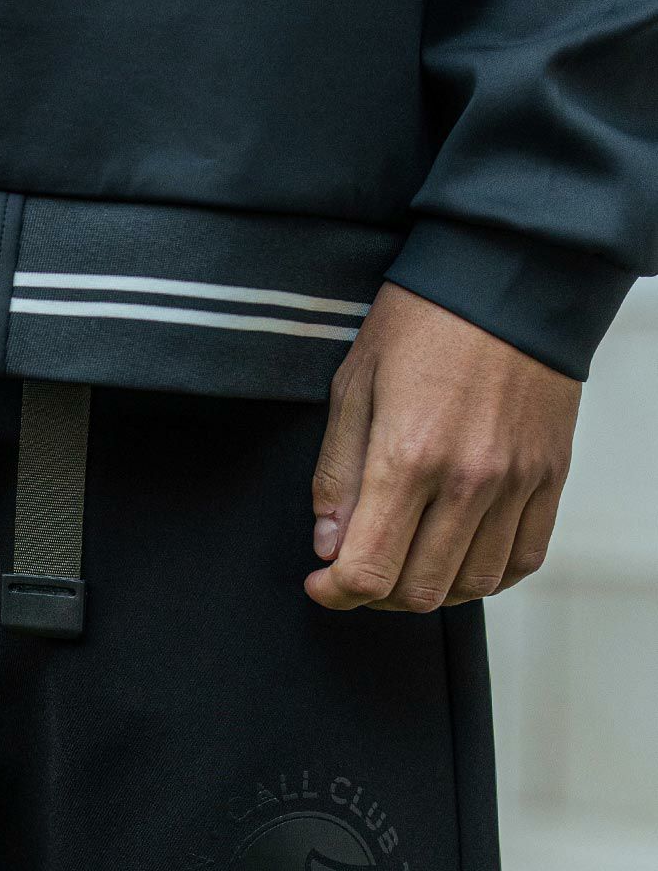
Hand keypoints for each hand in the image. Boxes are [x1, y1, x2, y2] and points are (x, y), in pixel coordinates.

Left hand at [307, 283, 581, 611]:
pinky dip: (487, 574)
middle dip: (376, 594)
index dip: (336, 592)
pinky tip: (458, 555)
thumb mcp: (352, 388)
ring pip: (472, 584)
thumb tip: (329, 545)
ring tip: (407, 561)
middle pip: (420, 590)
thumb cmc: (421, 323)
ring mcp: (516, 481)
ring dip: (431, 589)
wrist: (508, 276)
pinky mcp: (550, 475)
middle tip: (359, 568)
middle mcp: (468, 479)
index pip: (369, 570)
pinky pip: (523, 558)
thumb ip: (337, 475)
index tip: (321, 582)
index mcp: (408, 457)